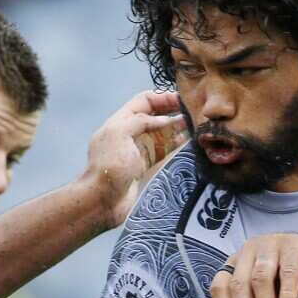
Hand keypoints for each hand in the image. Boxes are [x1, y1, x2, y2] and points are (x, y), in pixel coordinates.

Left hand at [82, 91, 183, 227]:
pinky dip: (176, 142)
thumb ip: (142, 121)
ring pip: (162, 132)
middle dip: (172, 110)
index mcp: (121, 121)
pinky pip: (164, 149)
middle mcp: (131, 132)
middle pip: (155, 114)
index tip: (181, 99)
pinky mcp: (147, 165)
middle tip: (192, 110)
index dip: (162, 97)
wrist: (103, 199)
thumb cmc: (109, 165)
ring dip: (178, 126)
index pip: (144, 100)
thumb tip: (167, 120)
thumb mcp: (120, 134)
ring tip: (195, 124)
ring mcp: (140, 149)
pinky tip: (188, 139)